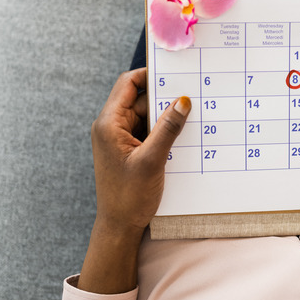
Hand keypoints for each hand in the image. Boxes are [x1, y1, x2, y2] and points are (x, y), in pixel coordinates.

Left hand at [78, 68, 189, 293]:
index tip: (175, 73)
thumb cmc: (130, 196)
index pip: (128, 84)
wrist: (119, 226)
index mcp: (109, 124)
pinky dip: (162, 131)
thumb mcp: (153, 159)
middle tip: (190, 96)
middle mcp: (111, 127)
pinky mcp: (128, 150)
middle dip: (163, 98)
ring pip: (145, 116)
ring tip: (189, 117)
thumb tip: (183, 101)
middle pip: (139, 99)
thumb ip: (168, 128)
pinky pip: (147, 131)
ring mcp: (119, 139)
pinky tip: (180, 135)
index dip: (149, 75)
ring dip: (165, 117)